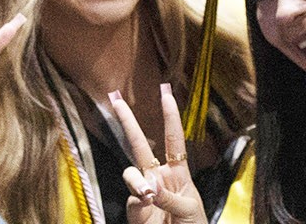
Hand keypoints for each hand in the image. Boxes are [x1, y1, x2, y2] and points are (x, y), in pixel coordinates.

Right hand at [115, 84, 205, 223]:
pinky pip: (131, 199)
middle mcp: (158, 177)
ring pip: (130, 173)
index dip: (170, 117)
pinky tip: (148, 205)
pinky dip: (139, 201)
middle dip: (128, 122)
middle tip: (116, 99)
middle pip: (139, 145)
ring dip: (136, 181)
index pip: (173, 139)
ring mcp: (144, 193)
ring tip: (148, 194)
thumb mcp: (189, 208)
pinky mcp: (135, 210)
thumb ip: (170, 196)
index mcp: (178, 172)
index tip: (166, 94)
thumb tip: (150, 186)